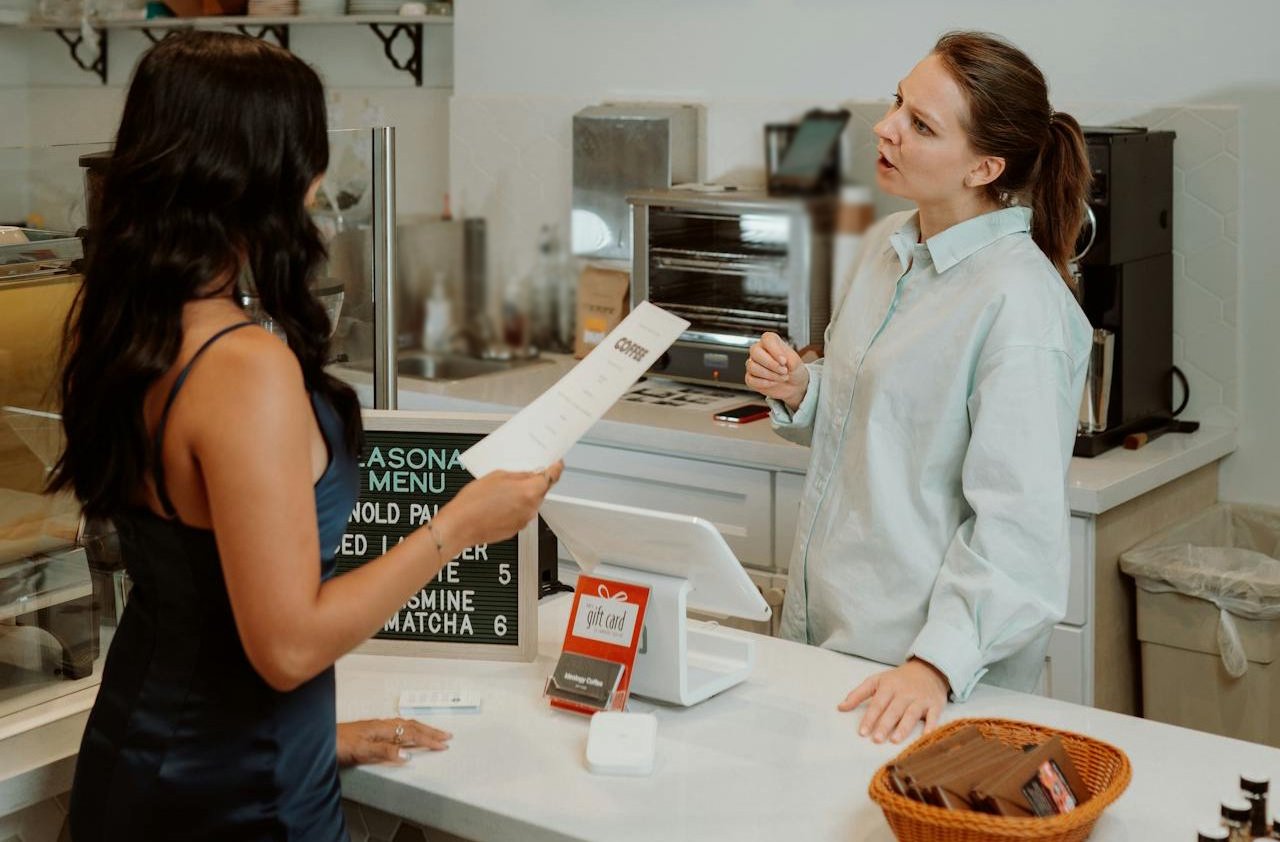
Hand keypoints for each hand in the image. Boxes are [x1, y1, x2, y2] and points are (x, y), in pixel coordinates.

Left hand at [336, 718, 450, 766]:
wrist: (319, 738)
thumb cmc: (336, 742)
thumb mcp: (361, 749)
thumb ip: (384, 750)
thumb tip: (407, 754)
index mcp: (383, 728)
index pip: (412, 733)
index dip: (428, 739)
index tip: (442, 744)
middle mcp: (381, 726)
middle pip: (412, 726)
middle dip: (430, 731)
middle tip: (446, 736)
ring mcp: (376, 728)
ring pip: (405, 726)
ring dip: (421, 730)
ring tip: (433, 733)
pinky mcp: (370, 733)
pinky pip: (397, 729)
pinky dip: (409, 732)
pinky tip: (407, 736)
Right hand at [435, 461, 563, 550]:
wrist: (460, 526)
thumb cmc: (473, 502)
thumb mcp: (497, 475)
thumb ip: (519, 474)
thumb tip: (529, 473)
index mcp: (529, 491)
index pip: (553, 476)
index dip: (555, 467)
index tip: (556, 462)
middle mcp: (531, 508)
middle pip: (541, 490)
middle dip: (532, 482)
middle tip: (517, 476)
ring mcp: (524, 520)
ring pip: (530, 503)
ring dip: (522, 496)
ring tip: (501, 493)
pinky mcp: (516, 529)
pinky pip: (521, 513)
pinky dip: (515, 508)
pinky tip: (498, 504)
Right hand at [745, 332, 808, 410]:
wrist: (793, 384)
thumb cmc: (793, 369)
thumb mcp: (796, 362)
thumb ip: (789, 358)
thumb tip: (779, 360)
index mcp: (770, 342)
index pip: (766, 339)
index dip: (775, 350)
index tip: (784, 360)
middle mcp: (759, 351)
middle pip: (755, 352)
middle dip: (771, 364)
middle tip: (784, 371)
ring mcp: (753, 364)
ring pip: (752, 367)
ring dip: (770, 375)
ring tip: (781, 377)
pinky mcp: (750, 377)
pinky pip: (751, 380)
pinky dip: (764, 383)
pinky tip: (774, 382)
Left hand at [837, 658, 949, 743]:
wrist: (928, 669)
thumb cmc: (898, 679)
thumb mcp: (877, 681)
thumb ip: (858, 694)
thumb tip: (840, 707)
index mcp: (889, 686)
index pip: (877, 703)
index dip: (870, 718)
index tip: (862, 732)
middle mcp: (905, 693)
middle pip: (893, 710)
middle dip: (885, 724)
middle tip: (877, 739)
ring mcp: (920, 699)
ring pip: (911, 714)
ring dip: (904, 727)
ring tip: (895, 740)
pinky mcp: (935, 704)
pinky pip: (933, 716)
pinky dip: (931, 726)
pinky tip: (925, 736)